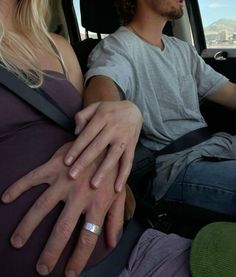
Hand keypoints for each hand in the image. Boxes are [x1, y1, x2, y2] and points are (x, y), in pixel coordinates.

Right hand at [1, 142, 125, 275]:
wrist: (106, 143)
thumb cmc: (113, 172)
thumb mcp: (120, 196)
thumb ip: (116, 220)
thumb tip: (111, 243)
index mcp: (98, 204)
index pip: (87, 237)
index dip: (78, 258)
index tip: (68, 273)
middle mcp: (80, 195)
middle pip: (63, 228)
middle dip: (51, 251)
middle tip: (41, 267)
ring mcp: (65, 180)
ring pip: (42, 206)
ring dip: (28, 225)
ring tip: (16, 241)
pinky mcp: (55, 166)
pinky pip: (33, 178)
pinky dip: (19, 187)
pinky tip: (6, 198)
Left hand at [64, 101, 142, 191]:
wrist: (134, 110)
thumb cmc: (110, 110)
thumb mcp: (95, 106)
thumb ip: (82, 116)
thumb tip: (76, 132)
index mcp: (102, 118)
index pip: (86, 135)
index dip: (76, 149)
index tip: (66, 161)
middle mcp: (113, 128)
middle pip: (97, 147)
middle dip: (84, 162)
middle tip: (73, 175)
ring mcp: (124, 139)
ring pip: (113, 157)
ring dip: (103, 171)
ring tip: (93, 185)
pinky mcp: (132, 147)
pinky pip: (128, 162)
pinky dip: (124, 176)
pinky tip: (118, 188)